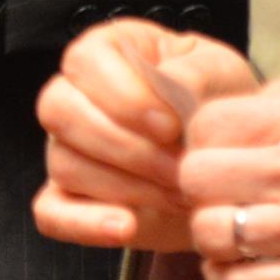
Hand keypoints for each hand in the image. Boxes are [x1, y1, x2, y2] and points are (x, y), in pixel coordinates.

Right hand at [33, 19, 260, 251]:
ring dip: (125, 186)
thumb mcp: (222, 76)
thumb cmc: (218, 107)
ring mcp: (66, 148)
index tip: (171, 126)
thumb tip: (168, 85)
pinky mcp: (70, 199)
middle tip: (177, 168)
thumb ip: (195, 74)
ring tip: (177, 196)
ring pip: (64, 163)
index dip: (123, 97)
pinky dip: (84, 223)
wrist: (227, 165)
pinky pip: (51, 213)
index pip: (84, 62)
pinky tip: (126, 228)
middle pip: (60, 111)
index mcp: (108, 51)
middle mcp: (76, 96)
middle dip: (125, 146)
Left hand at [173, 81, 279, 279]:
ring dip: (214, 239)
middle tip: (225, 198)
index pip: (207, 122)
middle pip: (196, 176)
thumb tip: (237, 115)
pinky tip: (247, 271)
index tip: (221, 156)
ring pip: (209, 232)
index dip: (205, 142)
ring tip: (237, 239)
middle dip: (201, 189)